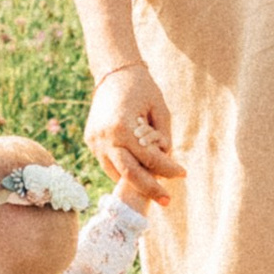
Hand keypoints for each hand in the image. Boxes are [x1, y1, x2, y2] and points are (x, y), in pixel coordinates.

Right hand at [84, 60, 182, 208]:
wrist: (113, 73)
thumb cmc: (142, 88)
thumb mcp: (160, 109)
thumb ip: (163, 137)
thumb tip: (165, 161)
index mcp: (122, 127)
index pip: (149, 158)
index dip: (168, 168)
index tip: (183, 173)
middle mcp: (105, 138)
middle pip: (129, 174)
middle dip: (150, 189)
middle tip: (167, 200)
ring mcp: (94, 142)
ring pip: (116, 173)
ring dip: (136, 183)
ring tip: (155, 188)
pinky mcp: (90, 142)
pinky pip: (109, 164)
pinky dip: (124, 171)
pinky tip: (139, 174)